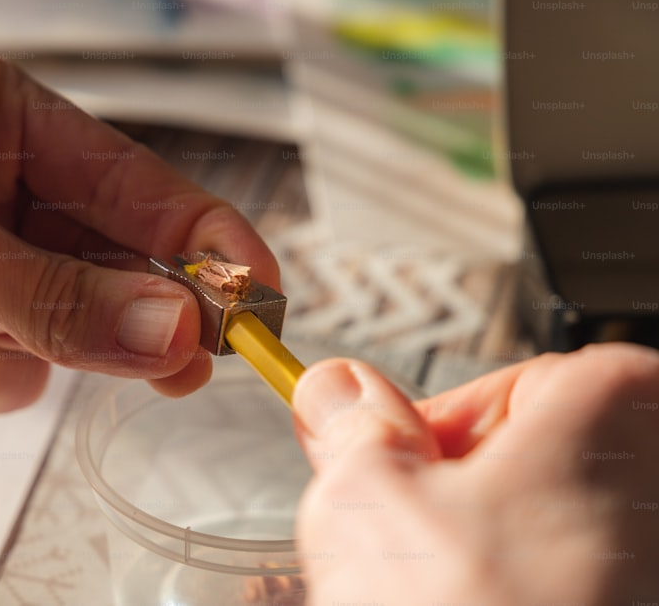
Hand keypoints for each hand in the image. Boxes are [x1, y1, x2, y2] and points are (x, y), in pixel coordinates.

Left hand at [0, 37, 277, 412]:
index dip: (202, 238)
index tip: (262, 295)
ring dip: (28, 345)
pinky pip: (8, 366)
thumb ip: (57, 295)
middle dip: (138, 310)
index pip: (129, 178)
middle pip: (109, 255)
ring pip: (64, 321)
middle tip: (196, 366)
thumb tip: (178, 334)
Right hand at [293, 343, 658, 604]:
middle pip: (545, 463)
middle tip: (419, 549)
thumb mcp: (369, 496)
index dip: (444, 430)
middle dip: (466, 500)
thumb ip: (352, 423)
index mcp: (619, 406)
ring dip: (493, 560)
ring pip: (558, 535)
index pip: (515, 384)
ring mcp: (652, 558)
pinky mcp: (632, 600)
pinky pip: (580, 582)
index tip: (400, 473)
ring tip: (446, 600)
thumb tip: (340, 390)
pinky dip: (529, 596)